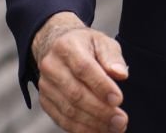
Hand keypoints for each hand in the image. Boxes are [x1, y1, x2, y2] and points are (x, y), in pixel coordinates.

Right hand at [32, 12, 128, 132]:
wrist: (57, 47)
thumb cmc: (85, 46)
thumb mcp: (102, 42)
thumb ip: (112, 56)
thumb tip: (120, 74)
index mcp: (67, 46)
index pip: (83, 68)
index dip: (101, 86)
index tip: (118, 100)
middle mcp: (51, 65)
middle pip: (75, 93)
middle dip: (101, 110)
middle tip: (121, 120)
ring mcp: (46, 85)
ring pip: (69, 110)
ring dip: (94, 123)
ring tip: (114, 127)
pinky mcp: (45, 100)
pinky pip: (62, 120)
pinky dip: (81, 129)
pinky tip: (98, 130)